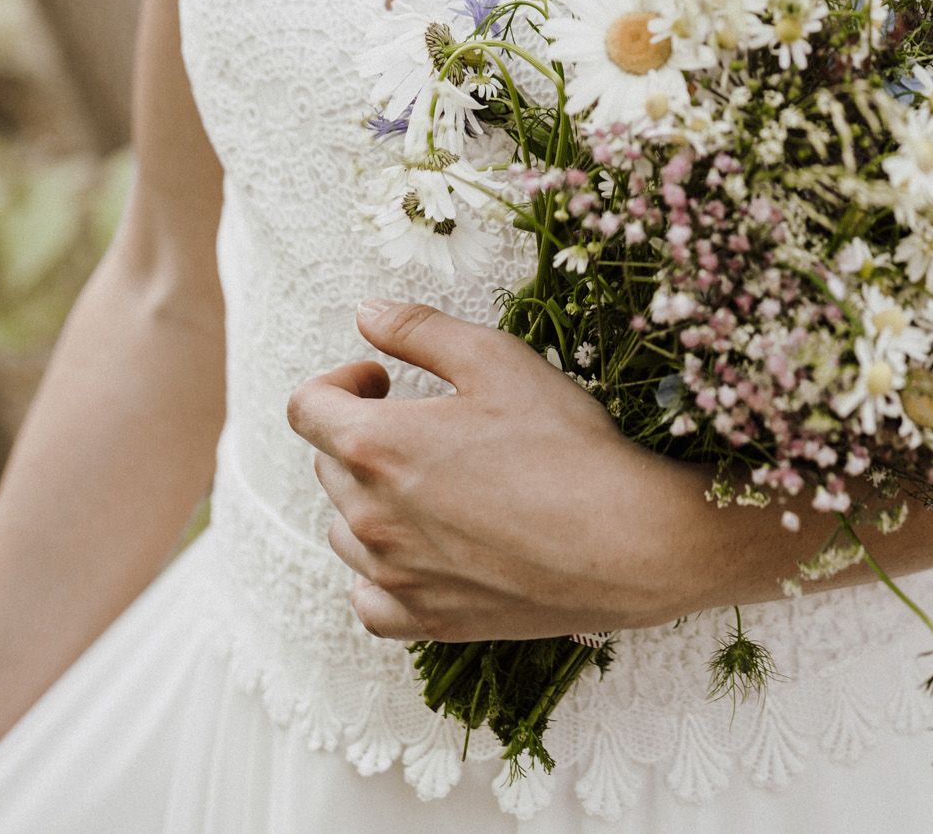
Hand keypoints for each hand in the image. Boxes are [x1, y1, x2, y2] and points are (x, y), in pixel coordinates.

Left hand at [286, 300, 775, 642]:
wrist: (625, 541)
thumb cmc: (564, 442)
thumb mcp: (494, 358)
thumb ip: (417, 329)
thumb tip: (365, 312)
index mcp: (377, 446)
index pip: (306, 407)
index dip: (338, 380)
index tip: (384, 377)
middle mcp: (372, 517)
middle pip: (328, 464)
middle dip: (361, 433)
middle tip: (421, 420)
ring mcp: (396, 576)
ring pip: (345, 529)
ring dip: (369, 498)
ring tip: (428, 479)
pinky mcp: (428, 620)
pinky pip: (370, 598)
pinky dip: (380, 572)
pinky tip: (419, 549)